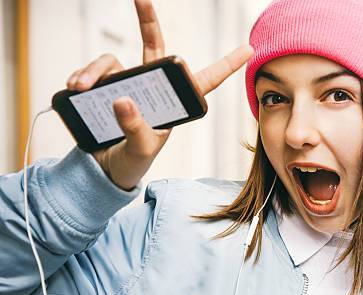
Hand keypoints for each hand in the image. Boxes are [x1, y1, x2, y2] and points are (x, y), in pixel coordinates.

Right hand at [66, 0, 253, 189]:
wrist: (105, 168)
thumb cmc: (133, 160)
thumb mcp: (141, 148)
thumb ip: (135, 127)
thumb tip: (122, 99)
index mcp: (175, 103)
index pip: (204, 81)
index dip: (226, 65)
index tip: (248, 48)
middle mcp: (154, 88)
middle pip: (154, 46)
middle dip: (147, 19)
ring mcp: (128, 85)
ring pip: (114, 60)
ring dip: (96, 69)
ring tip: (82, 87)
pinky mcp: (104, 87)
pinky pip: (95, 72)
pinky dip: (83, 76)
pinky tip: (75, 87)